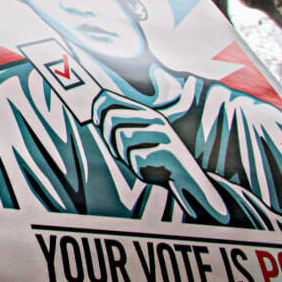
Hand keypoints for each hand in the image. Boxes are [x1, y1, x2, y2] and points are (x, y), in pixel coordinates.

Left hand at [92, 90, 228, 222]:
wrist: (187, 182)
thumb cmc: (155, 162)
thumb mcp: (137, 142)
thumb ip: (118, 129)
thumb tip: (93, 115)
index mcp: (146, 114)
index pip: (109, 99)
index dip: (96, 110)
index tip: (95, 121)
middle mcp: (155, 120)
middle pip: (112, 119)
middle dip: (109, 138)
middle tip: (120, 152)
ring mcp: (162, 134)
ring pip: (123, 139)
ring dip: (125, 155)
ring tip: (139, 161)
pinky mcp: (167, 151)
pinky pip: (136, 159)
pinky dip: (138, 168)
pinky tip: (151, 170)